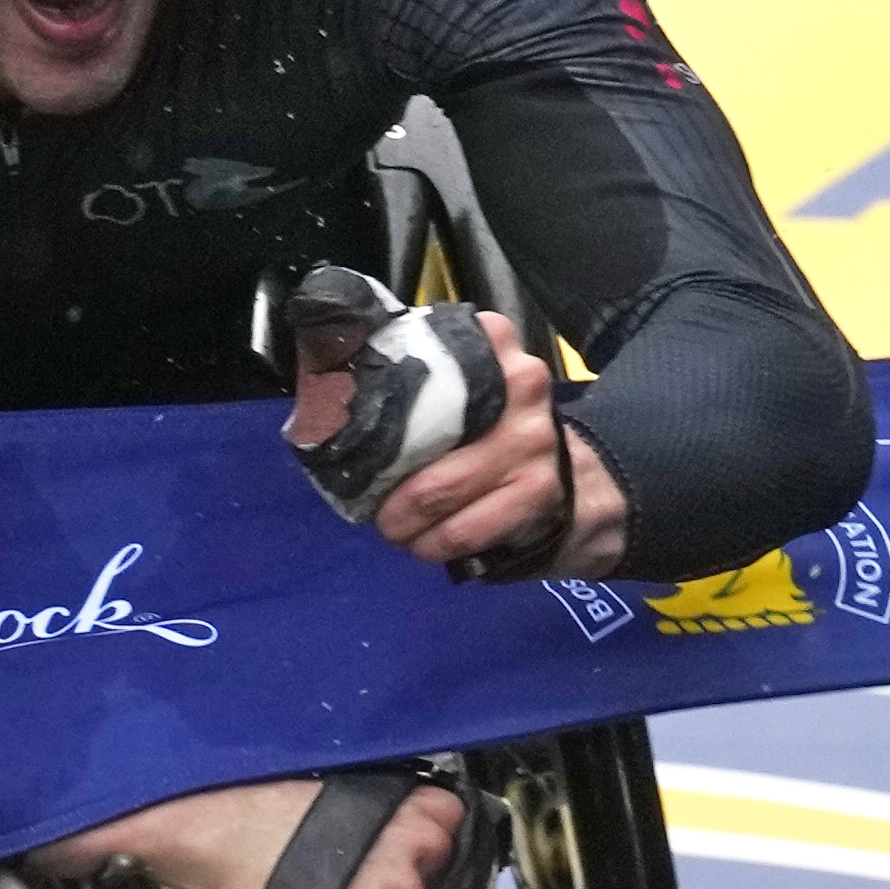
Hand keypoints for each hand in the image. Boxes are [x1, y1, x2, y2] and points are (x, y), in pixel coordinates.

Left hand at [26, 775, 475, 888]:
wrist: (250, 752)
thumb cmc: (207, 814)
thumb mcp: (150, 855)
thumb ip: (83, 862)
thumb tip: (14, 857)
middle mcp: (396, 885)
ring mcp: (420, 846)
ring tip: (337, 881)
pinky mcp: (432, 809)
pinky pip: (447, 853)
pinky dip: (421, 853)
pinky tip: (371, 847)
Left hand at [284, 309, 628, 579]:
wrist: (573, 481)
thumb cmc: (487, 432)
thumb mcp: (455, 391)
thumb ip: (404, 377)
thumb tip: (316, 381)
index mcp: (488, 342)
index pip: (415, 355)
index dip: (371, 398)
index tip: (348, 426)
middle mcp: (518, 383)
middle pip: (418, 438)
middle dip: (384, 488)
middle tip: (376, 508)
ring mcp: (532, 438)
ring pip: (437, 491)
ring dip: (403, 524)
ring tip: (396, 529)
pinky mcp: (539, 490)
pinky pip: (463, 529)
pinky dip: (433, 545)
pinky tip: (426, 545)